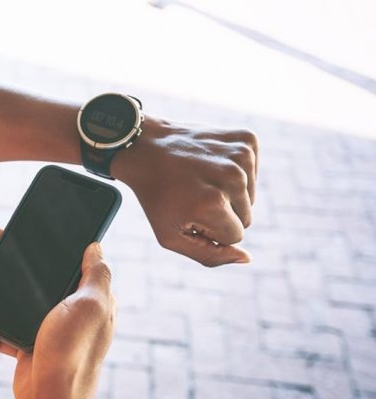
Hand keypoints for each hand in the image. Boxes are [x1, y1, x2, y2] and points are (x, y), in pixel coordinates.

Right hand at [0, 230, 115, 398]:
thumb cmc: (74, 353)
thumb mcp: (91, 305)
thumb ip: (96, 275)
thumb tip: (96, 247)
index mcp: (89, 297)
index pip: (72, 260)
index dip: (53, 241)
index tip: (30, 224)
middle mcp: (69, 311)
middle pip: (37, 276)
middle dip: (11, 258)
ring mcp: (46, 329)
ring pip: (12, 300)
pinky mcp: (26, 347)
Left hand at [111, 116, 258, 266]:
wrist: (145, 148)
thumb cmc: (157, 197)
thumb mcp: (170, 236)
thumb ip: (209, 255)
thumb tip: (247, 258)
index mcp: (213, 203)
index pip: (235, 236)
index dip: (211, 229)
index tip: (189, 211)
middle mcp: (232, 178)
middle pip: (246, 217)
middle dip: (222, 213)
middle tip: (193, 195)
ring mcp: (241, 155)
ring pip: (250, 197)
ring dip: (228, 193)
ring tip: (201, 179)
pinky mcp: (247, 139)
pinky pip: (253, 174)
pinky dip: (237, 173)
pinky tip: (211, 165)